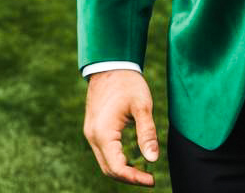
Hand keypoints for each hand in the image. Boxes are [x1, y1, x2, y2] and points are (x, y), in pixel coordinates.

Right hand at [84, 70, 158, 186]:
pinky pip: (104, 152)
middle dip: (129, 177)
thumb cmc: (127, 83)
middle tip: (149, 179)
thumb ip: (147, 133)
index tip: (152, 180)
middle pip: (109, 169)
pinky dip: (117, 159)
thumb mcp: (142, 106)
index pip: (117, 168)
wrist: (110, 64)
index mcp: (103, 133)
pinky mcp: (93, 129)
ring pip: (105, 162)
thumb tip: (153, 159)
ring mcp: (91, 133)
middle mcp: (92, 137)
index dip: (134, 178)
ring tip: (143, 171)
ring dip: (122, 169)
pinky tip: (132, 158)